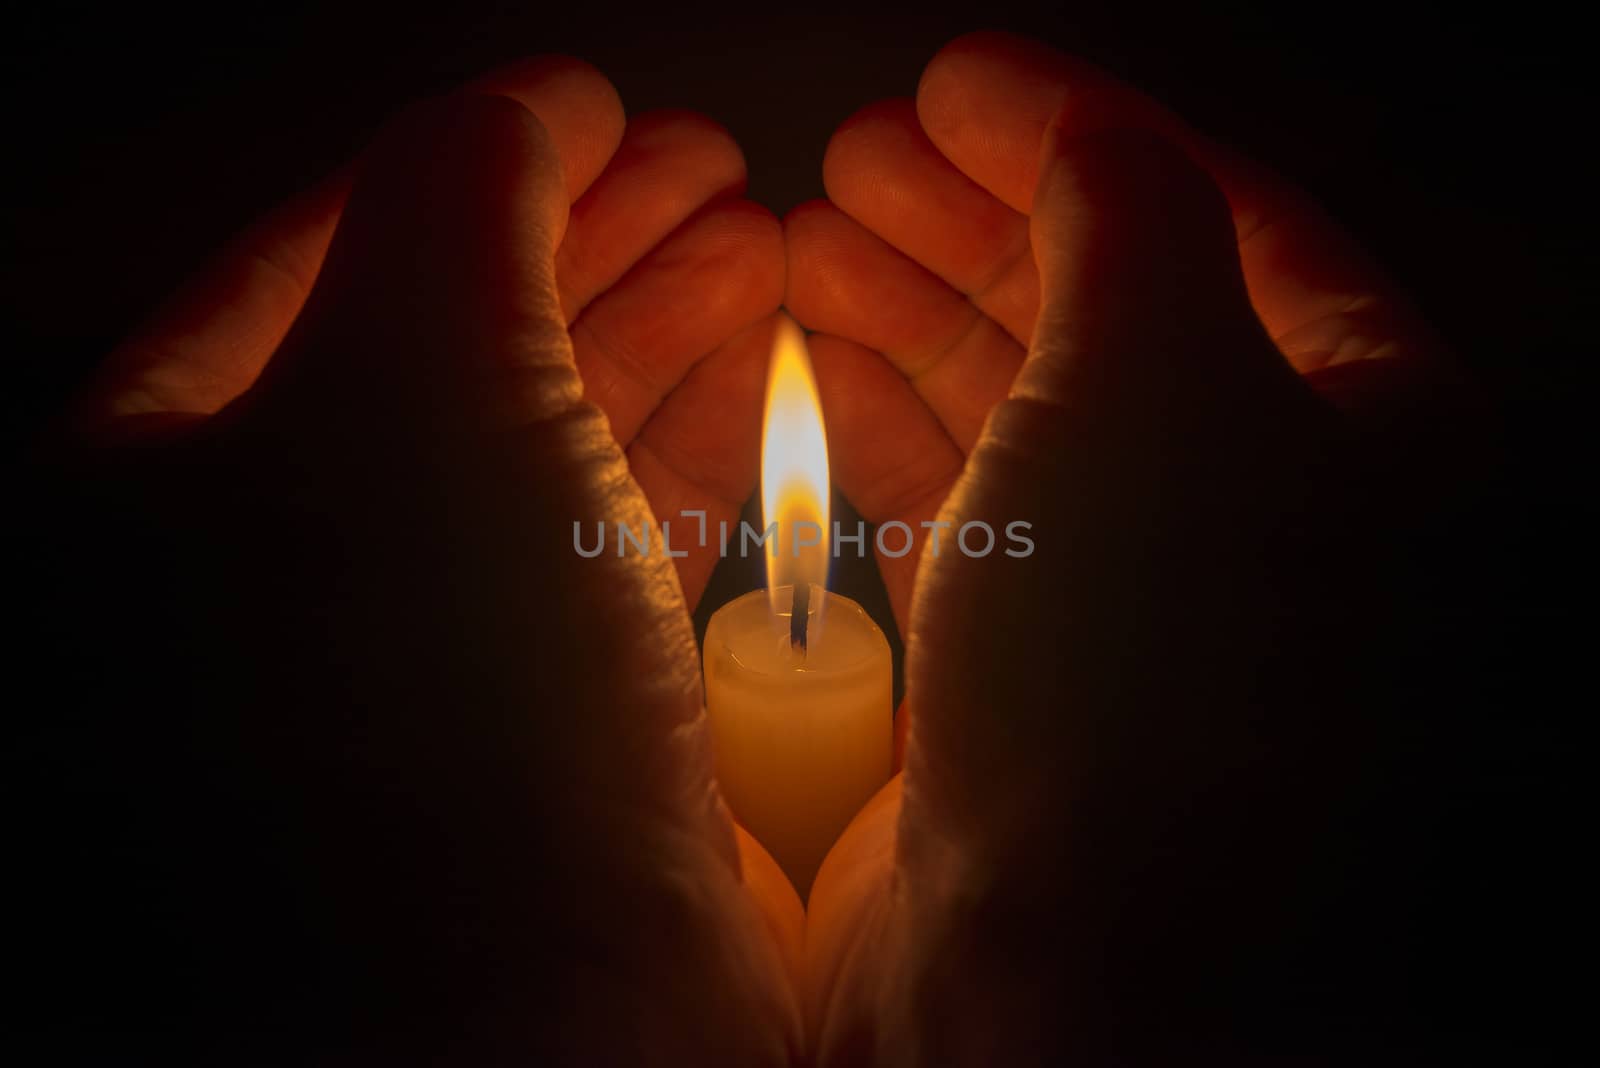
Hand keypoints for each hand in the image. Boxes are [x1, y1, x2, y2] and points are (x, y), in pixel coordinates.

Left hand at [22, 59, 799, 1063]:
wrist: (547, 1024)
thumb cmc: (436, 714)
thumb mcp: (420, 381)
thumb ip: (457, 199)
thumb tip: (525, 110)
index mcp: (156, 493)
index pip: (313, 264)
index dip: (472, 170)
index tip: (595, 114)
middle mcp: (268, 581)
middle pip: (441, 351)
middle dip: (588, 244)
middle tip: (708, 173)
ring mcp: (413, 664)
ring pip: (538, 452)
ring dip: (654, 338)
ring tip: (757, 251)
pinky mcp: (540, 734)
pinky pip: (604, 554)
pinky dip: (677, 458)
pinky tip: (762, 392)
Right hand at [787, 32, 1468, 1062]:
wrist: (1061, 973)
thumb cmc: (1149, 683)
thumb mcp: (1156, 380)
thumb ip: (1127, 216)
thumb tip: (1081, 135)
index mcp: (1362, 430)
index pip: (1219, 218)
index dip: (1073, 133)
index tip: (951, 82)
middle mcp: (1261, 515)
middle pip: (1107, 310)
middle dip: (971, 221)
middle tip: (854, 160)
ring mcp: (1139, 603)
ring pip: (1020, 411)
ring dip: (913, 316)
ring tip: (810, 245)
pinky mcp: (1030, 676)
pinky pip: (960, 508)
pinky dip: (889, 429)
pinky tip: (812, 374)